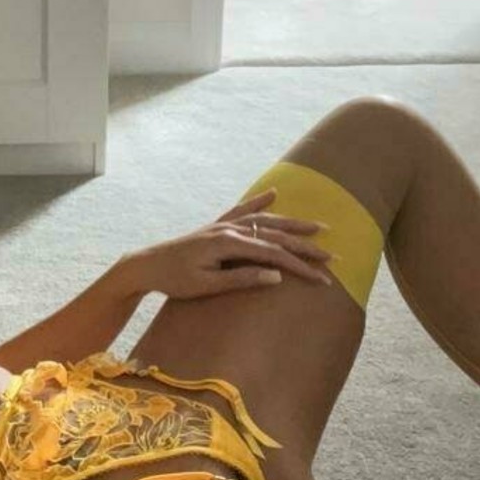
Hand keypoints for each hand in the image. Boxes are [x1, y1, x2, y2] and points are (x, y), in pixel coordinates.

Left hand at [129, 188, 336, 299]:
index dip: (301, 267)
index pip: (274, 254)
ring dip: (292, 223)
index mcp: (228, 244)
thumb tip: (277, 277)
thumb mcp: (208, 285)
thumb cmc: (175, 280)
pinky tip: (273, 195)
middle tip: (333, 256)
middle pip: (275, 235)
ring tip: (317, 227)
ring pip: (264, 220)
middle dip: (306, 246)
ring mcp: (222, 225)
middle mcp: (228, 229)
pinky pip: (241, 211)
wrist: (145, 266)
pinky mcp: (215, 227)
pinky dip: (258, 202)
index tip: (324, 279)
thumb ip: (242, 279)